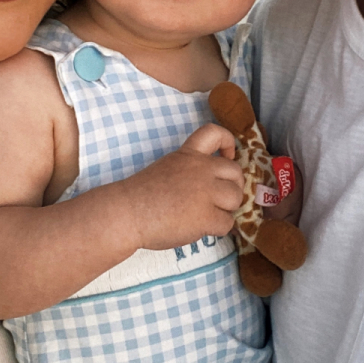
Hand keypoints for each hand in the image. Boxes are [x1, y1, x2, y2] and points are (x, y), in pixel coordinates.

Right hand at [121, 123, 243, 250]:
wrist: (127, 214)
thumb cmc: (141, 196)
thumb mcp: (167, 168)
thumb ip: (190, 171)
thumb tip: (212, 186)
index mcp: (188, 155)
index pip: (215, 133)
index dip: (228, 143)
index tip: (227, 157)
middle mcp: (200, 169)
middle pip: (236, 172)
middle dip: (233, 186)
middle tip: (220, 198)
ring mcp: (205, 193)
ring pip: (236, 198)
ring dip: (227, 208)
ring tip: (210, 214)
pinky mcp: (206, 217)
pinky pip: (227, 223)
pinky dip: (217, 229)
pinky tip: (202, 228)